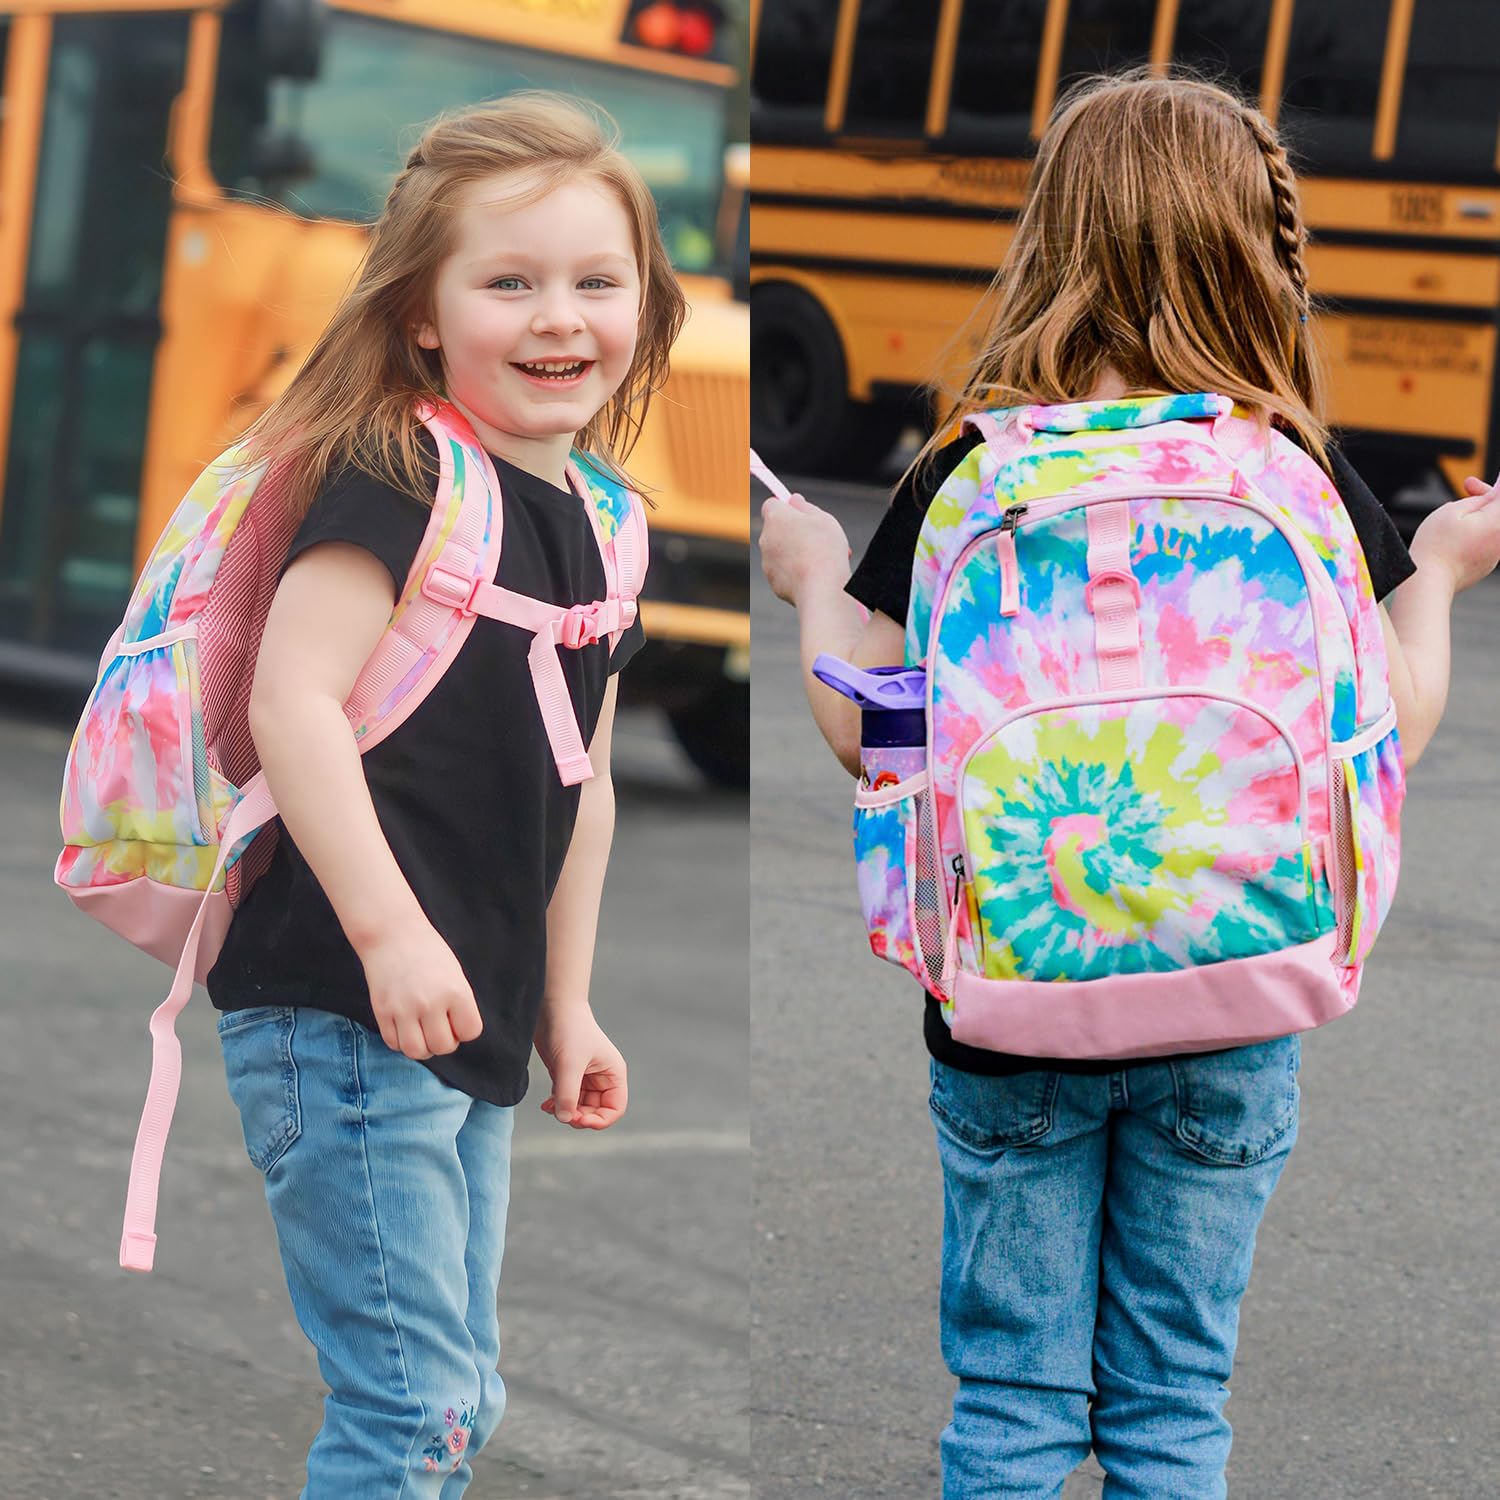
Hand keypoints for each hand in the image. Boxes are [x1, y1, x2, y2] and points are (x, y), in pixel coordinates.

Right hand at [360, 922, 483, 1060]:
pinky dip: (401, 1042)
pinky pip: (393, 1043)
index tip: (456, 1019)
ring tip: (422, 1032)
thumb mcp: (454, 974)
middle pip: (443, 1047)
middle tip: (439, 1027)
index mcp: (455, 991)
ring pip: (417, 1051)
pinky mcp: (382, 1012)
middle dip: (444, 1041)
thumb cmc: (428, 952)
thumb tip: (457, 1034)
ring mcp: (404, 1009)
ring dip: (422, 1047)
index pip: (470, 1031)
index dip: (464, 1029)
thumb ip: (458, 1004)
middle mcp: (431, 1003)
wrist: (392, 934)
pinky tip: (405, 1027)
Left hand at [533, 1003, 627, 1128]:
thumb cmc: (569, 1029)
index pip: (614, 1108)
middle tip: (561, 1114)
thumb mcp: (569, 1064)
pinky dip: (557, 1105)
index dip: (599, 1120)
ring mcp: (584, 1076)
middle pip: (596, 1111)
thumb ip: (568, 1094)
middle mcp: (602, 1077)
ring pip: (580, 1107)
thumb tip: (564, 1119)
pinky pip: (566, 1098)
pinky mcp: (567, 1074)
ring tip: (550, 1107)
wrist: (552, 1007)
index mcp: (613, 1074)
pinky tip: (546, 1104)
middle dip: (579, 1117)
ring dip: (566, 1111)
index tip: (579, 1120)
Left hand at [758, 490, 852, 607]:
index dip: (786, 507)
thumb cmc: (824, 549)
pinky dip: (795, 572)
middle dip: (794, 532)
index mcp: (776, 518)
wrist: (821, 588)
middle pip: (777, 529)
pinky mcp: (773, 582)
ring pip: (781, 552)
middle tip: (817, 538)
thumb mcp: (823, 519)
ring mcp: (767, 562)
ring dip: (796, 552)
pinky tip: (813, 575)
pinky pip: (784, 572)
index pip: (772, 504)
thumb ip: (806, 507)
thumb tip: (794, 500)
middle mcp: (766, 539)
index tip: (800, 513)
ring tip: (820, 559)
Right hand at [1409, 478, 1499, 593]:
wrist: (1429, 581)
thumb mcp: (1452, 511)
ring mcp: (1495, 554)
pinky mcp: (1486, 564)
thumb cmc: (1436, 547)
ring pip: (1493, 526)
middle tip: (1468, 485)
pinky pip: (1487, 541)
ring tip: (1456, 512)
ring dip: (1481, 514)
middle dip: (1488, 496)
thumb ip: (1479, 498)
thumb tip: (1494, 494)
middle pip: (1499, 511)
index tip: (1477, 482)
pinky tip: (1457, 534)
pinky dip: (1477, 532)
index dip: (1498, 485)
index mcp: (1497, 523)